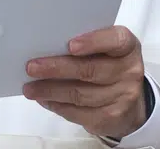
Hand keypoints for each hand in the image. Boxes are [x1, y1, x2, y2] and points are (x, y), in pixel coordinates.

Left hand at [23, 25, 147, 138]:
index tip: (70, 45)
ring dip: (51, 90)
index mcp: (127, 47)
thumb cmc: (109, 67)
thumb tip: (46, 47)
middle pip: (90, 70)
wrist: (130, 103)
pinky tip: (44, 100)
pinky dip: (58, 106)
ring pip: (80, 94)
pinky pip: (79, 113)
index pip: (116, 40)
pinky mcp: (111, 118)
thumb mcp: (105, 50)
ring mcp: (122, 97)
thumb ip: (85, 45)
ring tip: (30, 88)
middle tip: (32, 67)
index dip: (93, 42)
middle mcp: (129, 71)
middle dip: (57, 68)